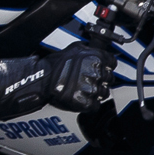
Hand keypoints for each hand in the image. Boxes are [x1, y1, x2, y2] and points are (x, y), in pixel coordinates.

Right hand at [0, 45, 116, 118]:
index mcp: (96, 58)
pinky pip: (95, 105)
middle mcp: (96, 73)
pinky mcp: (86, 103)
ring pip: (103, 93)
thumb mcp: (74, 48)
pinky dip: (90, 103)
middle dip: (101, 79)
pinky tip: (81, 97)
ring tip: (84, 89)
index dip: (106, 65)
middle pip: (109, 78)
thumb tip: (94, 50)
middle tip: (89, 79)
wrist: (41, 80)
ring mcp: (92, 89)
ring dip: (96, 92)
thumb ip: (88, 50)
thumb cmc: (54, 65)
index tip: (101, 68)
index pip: (112, 62)